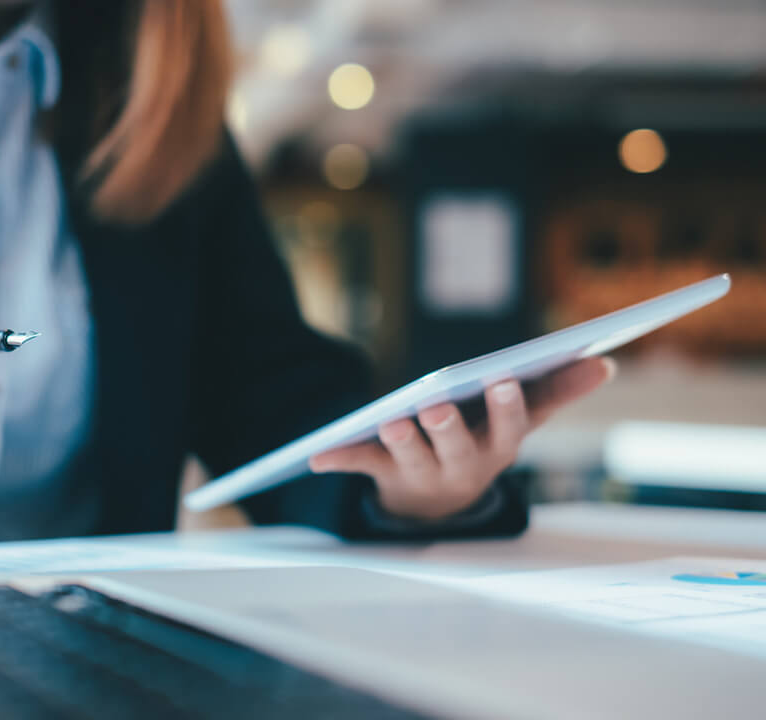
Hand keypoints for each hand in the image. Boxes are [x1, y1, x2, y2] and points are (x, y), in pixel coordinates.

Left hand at [309, 357, 615, 520]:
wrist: (438, 503)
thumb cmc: (483, 441)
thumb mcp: (520, 418)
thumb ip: (557, 390)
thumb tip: (603, 362)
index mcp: (498, 445)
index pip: (509, 426)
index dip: (505, 407)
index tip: (503, 382)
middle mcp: (462, 464)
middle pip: (456, 447)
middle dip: (447, 428)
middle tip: (436, 407)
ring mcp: (421, 471)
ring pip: (410, 457)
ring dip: (401, 440)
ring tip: (391, 420)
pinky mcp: (383, 472)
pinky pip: (360, 464)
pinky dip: (339, 459)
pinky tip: (315, 457)